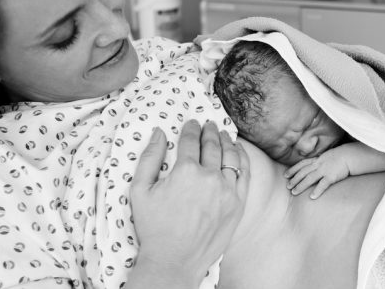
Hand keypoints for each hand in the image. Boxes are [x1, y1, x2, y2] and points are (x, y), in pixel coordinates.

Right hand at [130, 120, 249, 286]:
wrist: (174, 261)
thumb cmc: (154, 227)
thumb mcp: (140, 190)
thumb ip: (149, 157)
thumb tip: (159, 133)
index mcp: (185, 171)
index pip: (191, 140)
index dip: (191, 129)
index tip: (192, 123)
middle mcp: (210, 177)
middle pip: (212, 145)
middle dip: (210, 131)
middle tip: (209, 124)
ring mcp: (227, 191)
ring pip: (231, 156)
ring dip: (227, 141)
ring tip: (223, 134)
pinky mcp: (238, 204)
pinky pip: (244, 174)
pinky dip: (242, 158)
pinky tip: (238, 152)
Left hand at [284, 147, 348, 198]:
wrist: (350, 156)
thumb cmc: (340, 157)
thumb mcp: (326, 157)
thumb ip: (319, 162)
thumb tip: (313, 167)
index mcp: (317, 160)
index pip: (301, 164)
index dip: (293, 169)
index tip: (285, 175)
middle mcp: (318, 165)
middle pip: (303, 172)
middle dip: (294, 179)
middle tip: (287, 186)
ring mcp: (324, 170)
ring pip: (309, 178)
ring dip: (301, 185)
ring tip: (294, 192)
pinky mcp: (332, 176)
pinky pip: (323, 184)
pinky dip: (317, 190)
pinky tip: (312, 197)